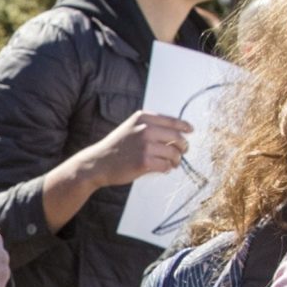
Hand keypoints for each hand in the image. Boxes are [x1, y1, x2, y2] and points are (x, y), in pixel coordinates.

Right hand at [76, 111, 191, 188]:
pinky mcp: (144, 161)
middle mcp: (145, 129)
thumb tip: (179, 133)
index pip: (173, 121)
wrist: (97, 163)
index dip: (185, 127)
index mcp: (143, 118)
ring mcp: (145, 145)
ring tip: (172, 163)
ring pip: (174, 153)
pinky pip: (166, 165)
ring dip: (176, 160)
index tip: (190, 131)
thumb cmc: (117, 147)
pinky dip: (167, 168)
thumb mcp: (131, 128)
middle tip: (182, 152)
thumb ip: (151, 126)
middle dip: (183, 146)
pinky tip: (163, 169)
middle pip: (177, 137)